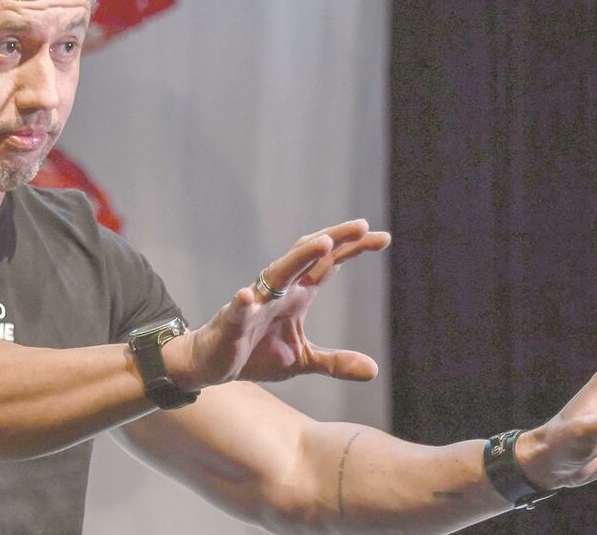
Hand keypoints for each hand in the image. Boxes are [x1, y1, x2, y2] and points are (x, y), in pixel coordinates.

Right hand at [172, 220, 390, 388]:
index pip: (328, 264)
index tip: (383, 237)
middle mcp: (278, 289)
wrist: (213, 364)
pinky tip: (246, 296)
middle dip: (334, 239)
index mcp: (297, 294)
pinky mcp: (232, 322)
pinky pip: (237, 309)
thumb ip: (335, 362)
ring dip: (300, 257)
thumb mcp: (303, 360)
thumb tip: (373, 370)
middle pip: (308, 256)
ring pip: (278, 272)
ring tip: (323, 243)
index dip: (353, 248)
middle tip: (363, 226)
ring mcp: (255, 302)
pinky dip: (242, 302)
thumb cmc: (257, 354)